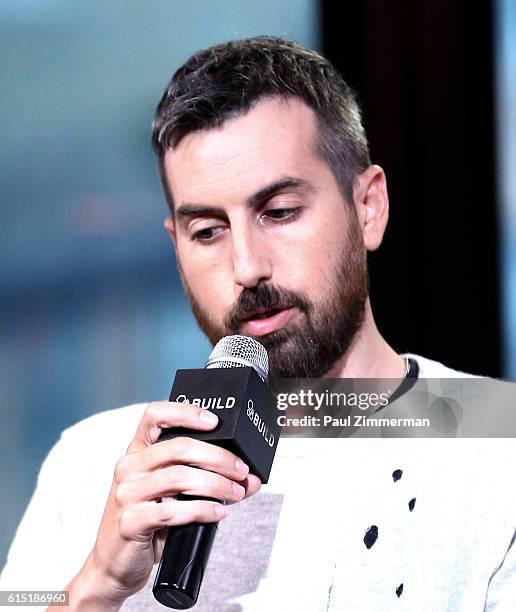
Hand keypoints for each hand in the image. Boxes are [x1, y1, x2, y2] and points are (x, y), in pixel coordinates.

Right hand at [70, 401, 260, 608]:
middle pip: (178, 447)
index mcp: (138, 451)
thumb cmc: (149, 522)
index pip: (155, 415)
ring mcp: (127, 493)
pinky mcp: (130, 521)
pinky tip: (218, 512)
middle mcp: (129, 466)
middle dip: (217, 457)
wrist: (115, 565)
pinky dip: (202, 509)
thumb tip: (251, 479)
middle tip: (240, 469)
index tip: (214, 421)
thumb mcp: (176, 495)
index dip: (185, 412)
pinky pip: (172, 510)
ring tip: (235, 492)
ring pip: (178, 477)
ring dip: (215, 484)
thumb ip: (211, 480)